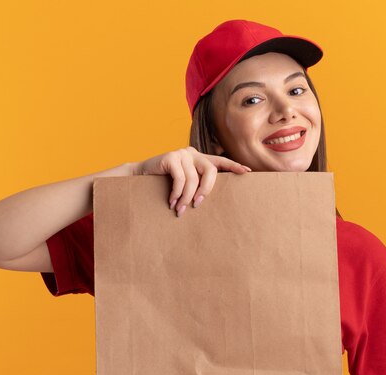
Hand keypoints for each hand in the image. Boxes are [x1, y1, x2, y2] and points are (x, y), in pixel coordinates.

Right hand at [129, 146, 251, 216]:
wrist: (139, 176)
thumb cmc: (163, 184)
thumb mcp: (184, 184)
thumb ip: (196, 185)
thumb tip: (207, 201)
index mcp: (199, 159)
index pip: (220, 161)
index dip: (233, 166)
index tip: (247, 172)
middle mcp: (193, 153)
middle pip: (210, 171)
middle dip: (206, 190)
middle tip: (197, 204)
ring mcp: (182, 153)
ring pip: (193, 179)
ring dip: (186, 197)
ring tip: (180, 209)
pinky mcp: (171, 157)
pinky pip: (180, 178)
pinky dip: (176, 193)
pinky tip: (171, 202)